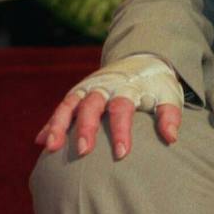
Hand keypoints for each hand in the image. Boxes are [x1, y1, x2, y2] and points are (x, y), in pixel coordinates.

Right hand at [34, 55, 182, 159]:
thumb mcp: (169, 95)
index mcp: (127, 87)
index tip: (122, 153)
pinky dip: (51, 124)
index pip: (122, 108)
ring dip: (59, 125)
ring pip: (69, 104)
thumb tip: (171, 138)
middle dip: (86, 128)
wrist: (142, 60)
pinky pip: (61, 108)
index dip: (121, 130)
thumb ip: (170, 115)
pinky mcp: (78, 92)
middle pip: (92, 105)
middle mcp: (104, 85)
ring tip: (52, 148)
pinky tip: (41, 142)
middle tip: (83, 152)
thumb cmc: (156, 85)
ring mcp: (88, 88)